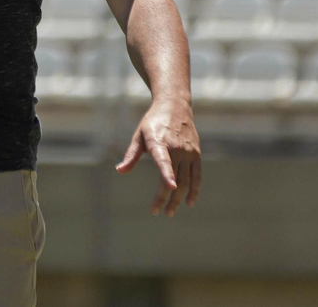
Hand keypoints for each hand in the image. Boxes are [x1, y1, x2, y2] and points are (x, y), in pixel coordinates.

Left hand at [117, 98, 200, 216]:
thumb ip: (131, 155)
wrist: (174, 105)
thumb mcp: (139, 135)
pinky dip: (194, 190)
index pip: (163, 160)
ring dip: (178, 199)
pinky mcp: (196, 154)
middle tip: (157, 212)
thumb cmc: (153, 122)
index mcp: (158, 141)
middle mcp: (175, 147)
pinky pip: (197, 176)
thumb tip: (120, 170)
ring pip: (185, 180)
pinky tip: (189, 203)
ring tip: (169, 212)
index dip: (167, 174)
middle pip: (173, 178)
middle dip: (166, 198)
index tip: (170, 187)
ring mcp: (188, 151)